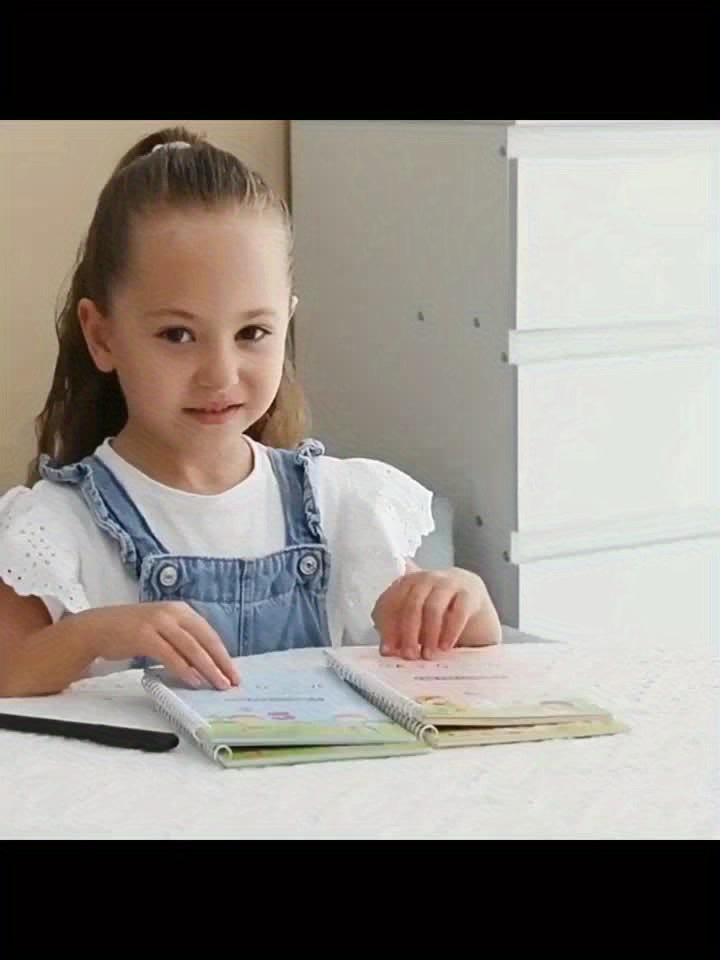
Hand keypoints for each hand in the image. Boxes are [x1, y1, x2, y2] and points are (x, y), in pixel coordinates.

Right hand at [78, 602, 240, 688]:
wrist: (98, 627)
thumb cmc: (132, 631)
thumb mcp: (163, 629)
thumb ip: (183, 641)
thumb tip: (206, 665)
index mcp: (181, 610)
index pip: (209, 633)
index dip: (223, 654)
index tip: (233, 672)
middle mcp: (172, 612)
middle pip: (204, 639)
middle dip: (220, 662)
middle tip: (231, 681)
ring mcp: (158, 622)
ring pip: (191, 647)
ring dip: (207, 668)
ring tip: (216, 683)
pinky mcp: (144, 635)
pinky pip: (170, 654)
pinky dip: (183, 668)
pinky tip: (193, 680)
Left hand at [372, 564, 496, 659]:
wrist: (471, 596)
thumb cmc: (436, 610)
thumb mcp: (416, 616)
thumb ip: (400, 629)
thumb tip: (388, 650)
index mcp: (406, 582)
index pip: (390, 602)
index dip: (387, 627)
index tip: (388, 650)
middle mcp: (426, 578)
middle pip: (411, 605)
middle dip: (408, 633)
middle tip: (409, 655)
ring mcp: (448, 583)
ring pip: (433, 608)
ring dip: (429, 635)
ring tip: (428, 654)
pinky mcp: (469, 593)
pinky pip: (458, 613)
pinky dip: (450, 632)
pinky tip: (445, 647)